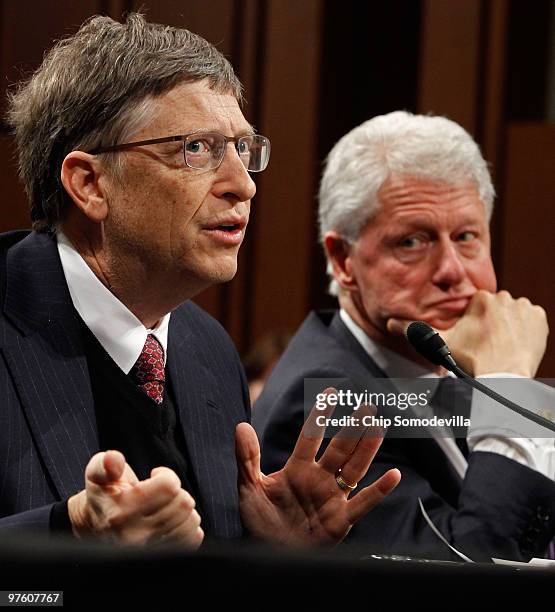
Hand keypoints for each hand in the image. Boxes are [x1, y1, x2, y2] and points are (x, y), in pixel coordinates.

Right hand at [68, 450, 202, 548]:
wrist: (95, 526)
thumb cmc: (103, 494)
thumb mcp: (97, 473)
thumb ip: (105, 463)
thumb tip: (113, 460)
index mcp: (121, 512)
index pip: (168, 486)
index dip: (165, 474)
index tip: (154, 476)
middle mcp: (135, 536)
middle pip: (183, 503)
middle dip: (175, 491)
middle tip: (159, 492)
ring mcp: (149, 551)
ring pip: (191, 520)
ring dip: (182, 507)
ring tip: (164, 505)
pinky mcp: (159, 558)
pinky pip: (193, 540)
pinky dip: (189, 525)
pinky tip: (174, 518)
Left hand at [235, 391, 400, 546]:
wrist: (268, 555)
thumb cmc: (260, 522)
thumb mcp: (249, 488)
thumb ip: (247, 458)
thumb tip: (241, 426)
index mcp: (298, 468)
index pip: (312, 436)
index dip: (321, 414)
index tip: (331, 391)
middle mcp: (319, 478)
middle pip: (340, 448)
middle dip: (353, 427)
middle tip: (367, 405)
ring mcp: (332, 498)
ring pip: (354, 468)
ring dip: (367, 448)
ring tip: (379, 427)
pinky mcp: (341, 520)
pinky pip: (363, 503)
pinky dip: (379, 490)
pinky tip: (393, 475)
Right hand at [387, 290, 548, 376]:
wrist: (504, 376)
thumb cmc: (472, 360)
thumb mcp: (440, 344)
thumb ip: (416, 331)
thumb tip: (389, 322)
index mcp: (480, 299)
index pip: (477, 306)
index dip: (474, 323)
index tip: (475, 338)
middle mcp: (504, 298)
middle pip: (495, 308)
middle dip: (491, 322)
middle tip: (487, 344)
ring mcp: (524, 308)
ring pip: (512, 312)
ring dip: (508, 324)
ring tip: (501, 345)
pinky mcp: (539, 318)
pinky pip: (531, 318)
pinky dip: (525, 329)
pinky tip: (515, 342)